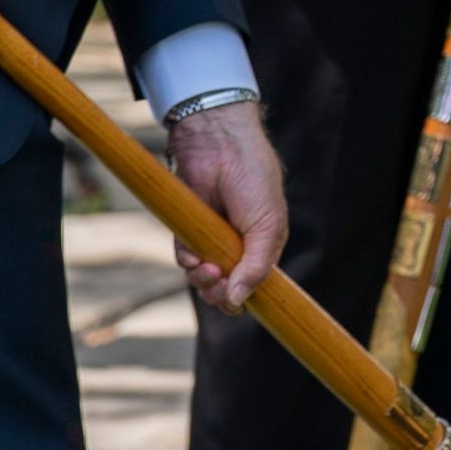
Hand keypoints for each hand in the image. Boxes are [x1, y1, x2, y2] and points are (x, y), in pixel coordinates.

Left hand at [168, 99, 288, 309]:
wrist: (219, 148)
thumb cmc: (254, 182)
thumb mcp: (267, 228)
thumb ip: (255, 267)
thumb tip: (237, 301)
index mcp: (263, 246)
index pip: (253, 285)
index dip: (243, 299)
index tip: (236, 301)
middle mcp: (237, 246)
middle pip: (225, 288)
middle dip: (219, 294)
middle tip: (218, 283)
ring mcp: (211, 238)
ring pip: (202, 277)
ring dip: (201, 281)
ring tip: (207, 269)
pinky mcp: (188, 229)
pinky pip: (183, 257)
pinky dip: (186, 261)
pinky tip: (193, 255)